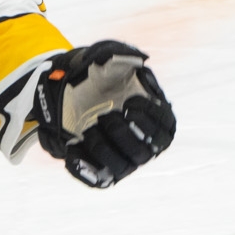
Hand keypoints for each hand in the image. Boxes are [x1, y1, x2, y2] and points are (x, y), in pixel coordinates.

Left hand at [33, 41, 175, 187]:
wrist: (70, 91)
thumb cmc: (100, 75)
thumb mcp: (110, 58)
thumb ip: (122, 56)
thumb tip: (137, 61)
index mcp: (157, 118)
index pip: (165, 127)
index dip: (150, 117)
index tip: (130, 102)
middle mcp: (144, 143)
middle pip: (143, 153)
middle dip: (123, 134)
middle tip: (105, 116)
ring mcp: (123, 158)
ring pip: (121, 167)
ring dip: (104, 149)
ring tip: (88, 130)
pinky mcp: (101, 169)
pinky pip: (98, 179)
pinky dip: (85, 169)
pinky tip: (72, 150)